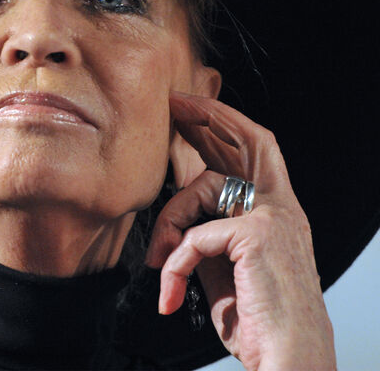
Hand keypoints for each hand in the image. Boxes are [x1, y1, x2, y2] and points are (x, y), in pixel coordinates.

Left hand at [145, 92, 335, 370]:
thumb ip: (209, 232)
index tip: (193, 112)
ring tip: (158, 260)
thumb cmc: (259, 323)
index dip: (226, 126)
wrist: (290, 364)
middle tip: (175, 102)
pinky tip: (169, 289)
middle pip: (246, 140)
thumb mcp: (227, 268)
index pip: (255, 152)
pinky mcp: (257, 235)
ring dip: (171, 219)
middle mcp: (281, 208)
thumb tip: (181, 211)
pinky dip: (173, 262)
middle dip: (208, 115)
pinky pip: (195, 235)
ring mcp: (273, 217)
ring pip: (207, 186)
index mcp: (277, 213)